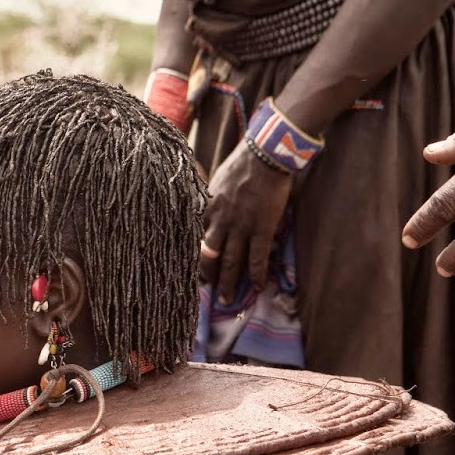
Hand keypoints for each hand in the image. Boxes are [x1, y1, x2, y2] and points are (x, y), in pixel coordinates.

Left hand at [199, 145, 293, 302]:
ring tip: (227, 299)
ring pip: (230, 261)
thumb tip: (207, 207)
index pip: (192, 240)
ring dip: (228, 282)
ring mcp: (240, 226)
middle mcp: (219, 221)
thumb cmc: (242, 163)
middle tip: (207, 292)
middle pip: (208, 256)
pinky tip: (256, 287)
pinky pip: (257, 257)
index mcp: (206, 209)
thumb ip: (210, 199)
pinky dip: (256, 274)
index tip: (189, 271)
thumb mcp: (216, 181)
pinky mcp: (262, 228)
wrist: (265, 154)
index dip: (191, 258)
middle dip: (207, 276)